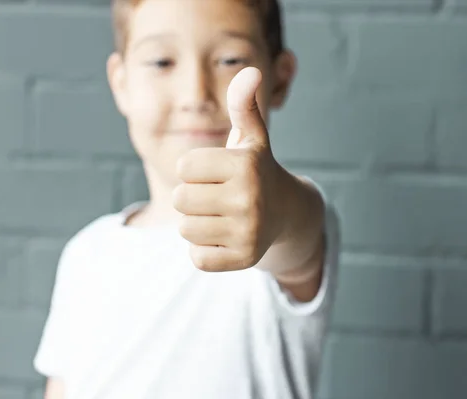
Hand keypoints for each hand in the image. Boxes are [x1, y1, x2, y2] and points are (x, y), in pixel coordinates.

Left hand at [172, 67, 288, 271]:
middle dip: (193, 195)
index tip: (217, 171)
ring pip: (186, 228)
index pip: (184, 165)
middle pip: (180, 198)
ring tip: (222, 216)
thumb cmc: (256, 170)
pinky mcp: (243, 259)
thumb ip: (244, 104)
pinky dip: (204, 249)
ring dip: (197, 223)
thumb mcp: (251, 136)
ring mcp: (248, 233)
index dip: (195, 168)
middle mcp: (250, 199)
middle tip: (217, 196)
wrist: (286, 214)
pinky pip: (197, 257)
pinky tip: (225, 237)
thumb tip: (250, 71)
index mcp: (246, 165)